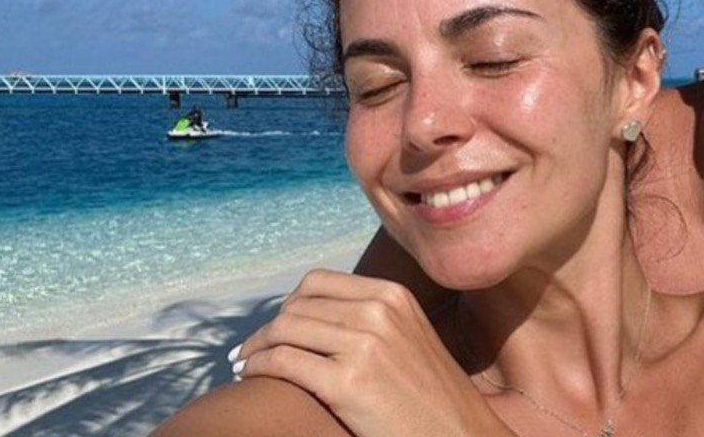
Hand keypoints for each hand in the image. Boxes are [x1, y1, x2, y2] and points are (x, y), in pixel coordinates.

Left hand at [231, 269, 510, 436]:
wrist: (458, 432)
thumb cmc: (429, 395)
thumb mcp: (409, 336)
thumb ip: (372, 317)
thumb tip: (315, 314)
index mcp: (393, 295)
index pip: (317, 282)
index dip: (288, 303)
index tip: (277, 325)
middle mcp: (379, 311)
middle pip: (296, 306)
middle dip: (267, 328)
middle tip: (252, 350)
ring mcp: (364, 345)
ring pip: (284, 330)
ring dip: (255, 347)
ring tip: (245, 364)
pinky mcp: (348, 382)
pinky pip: (283, 362)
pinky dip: (259, 366)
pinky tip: (253, 377)